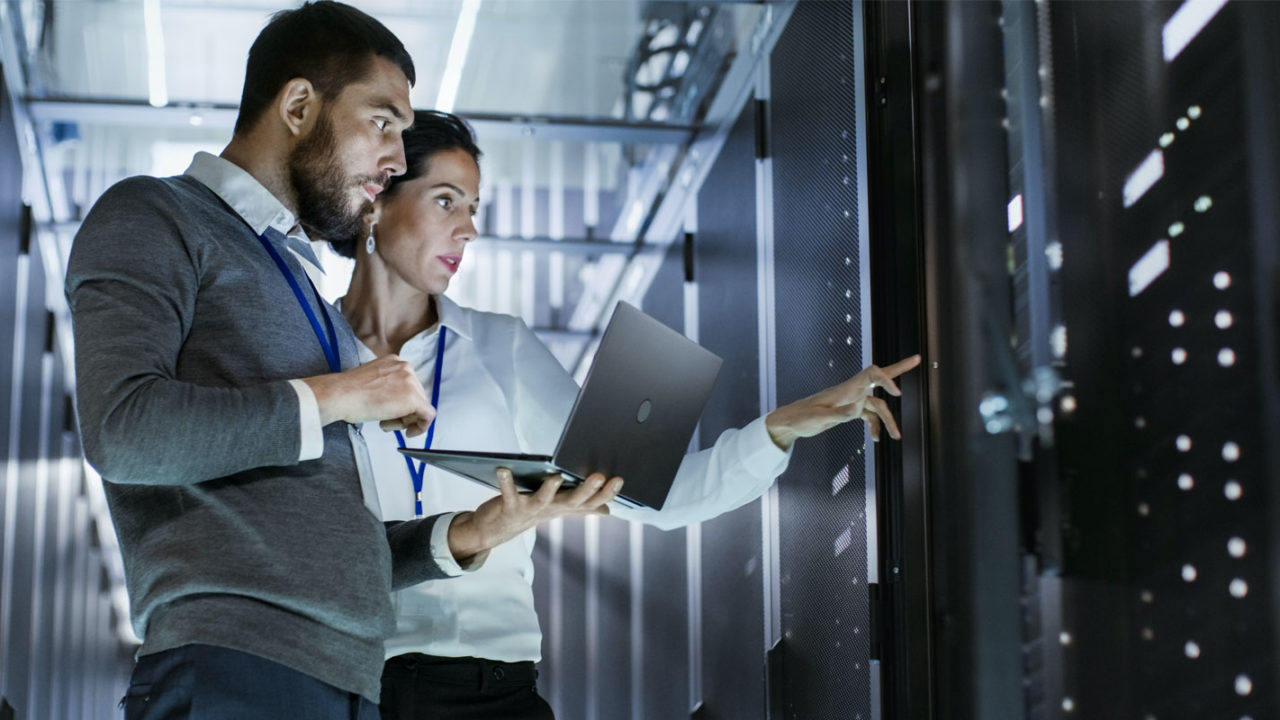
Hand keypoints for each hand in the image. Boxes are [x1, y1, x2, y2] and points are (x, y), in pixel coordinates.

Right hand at [300, 354, 435, 435]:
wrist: (340, 395)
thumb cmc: (348, 392)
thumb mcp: (372, 381)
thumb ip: (387, 386)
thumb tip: (396, 401)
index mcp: (395, 362)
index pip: (408, 386)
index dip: (401, 403)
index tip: (392, 413)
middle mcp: (406, 368)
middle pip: (417, 396)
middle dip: (404, 413)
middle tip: (387, 421)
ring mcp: (411, 382)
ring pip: (421, 406)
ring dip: (405, 420)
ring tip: (385, 423)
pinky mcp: (414, 398)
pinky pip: (428, 415)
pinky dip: (421, 426)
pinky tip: (408, 432)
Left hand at [446, 469, 622, 562]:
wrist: (497, 530)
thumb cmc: (530, 512)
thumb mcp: (559, 509)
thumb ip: (582, 507)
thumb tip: (607, 510)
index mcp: (564, 507)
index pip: (591, 502)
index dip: (606, 493)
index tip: (619, 480)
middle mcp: (550, 509)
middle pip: (573, 502)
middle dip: (587, 490)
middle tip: (599, 476)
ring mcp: (530, 509)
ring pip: (543, 500)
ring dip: (549, 489)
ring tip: (556, 476)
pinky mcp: (509, 506)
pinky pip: (508, 493)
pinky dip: (505, 482)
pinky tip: (503, 469)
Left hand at [765, 354, 921, 449]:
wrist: (791, 422)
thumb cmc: (802, 418)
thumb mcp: (819, 419)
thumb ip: (839, 414)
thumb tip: (856, 411)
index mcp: (846, 388)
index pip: (872, 374)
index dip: (886, 379)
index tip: (897, 393)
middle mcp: (852, 391)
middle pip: (880, 377)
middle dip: (900, 369)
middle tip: (918, 358)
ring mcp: (852, 400)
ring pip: (878, 406)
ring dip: (888, 420)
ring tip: (897, 437)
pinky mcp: (849, 410)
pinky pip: (869, 416)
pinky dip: (875, 426)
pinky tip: (875, 439)